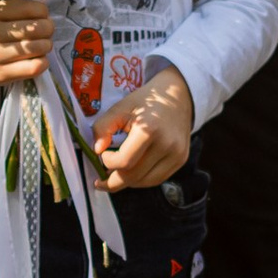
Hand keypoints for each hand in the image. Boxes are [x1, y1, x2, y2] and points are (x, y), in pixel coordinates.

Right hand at [0, 0, 53, 86]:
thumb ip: (17, 9)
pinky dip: (44, 62)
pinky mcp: (2, 74)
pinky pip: (35, 67)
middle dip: (48, 28)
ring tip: (41, 45)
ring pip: (39, 47)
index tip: (40, 17)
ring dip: (47, 45)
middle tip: (44, 31)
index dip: (43, 12)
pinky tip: (38, 59)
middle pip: (39, 28)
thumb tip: (46, 14)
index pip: (33, 9)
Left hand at [94, 66, 194, 192]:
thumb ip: (103, 127)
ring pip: (145, 182)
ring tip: (116, 174)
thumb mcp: (120, 108)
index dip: (107, 163)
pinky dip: (141, 179)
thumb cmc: (146, 102)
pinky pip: (157, 179)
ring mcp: (177, 154)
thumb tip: (96, 151)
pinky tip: (133, 171)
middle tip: (100, 180)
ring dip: (127, 182)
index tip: (102, 155)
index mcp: (149, 130)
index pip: (124, 162)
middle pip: (133, 177)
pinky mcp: (181, 159)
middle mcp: (167, 145)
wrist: (178, 95)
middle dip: (112, 181)